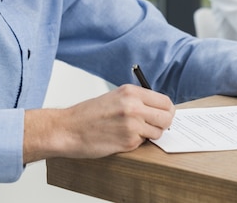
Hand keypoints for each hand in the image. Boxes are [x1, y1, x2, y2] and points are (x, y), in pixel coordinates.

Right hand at [23, 84, 174, 162]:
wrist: (68, 128)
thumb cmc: (89, 114)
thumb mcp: (116, 96)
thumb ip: (138, 100)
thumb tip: (159, 108)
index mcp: (131, 92)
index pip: (165, 101)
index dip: (167, 110)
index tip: (164, 114)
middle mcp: (134, 106)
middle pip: (167, 117)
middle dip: (164, 123)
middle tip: (155, 126)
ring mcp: (132, 125)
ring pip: (158, 132)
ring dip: (150, 134)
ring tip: (133, 132)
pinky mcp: (128, 142)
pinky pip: (143, 143)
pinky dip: (136, 142)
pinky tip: (122, 138)